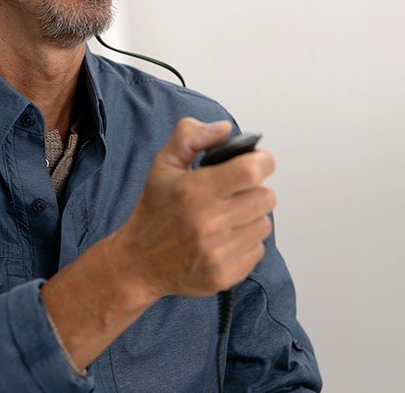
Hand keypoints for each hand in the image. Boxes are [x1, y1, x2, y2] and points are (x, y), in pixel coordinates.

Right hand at [108, 118, 275, 301]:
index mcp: (194, 191)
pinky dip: (245, 242)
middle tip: (235, 191)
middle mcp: (208, 223)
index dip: (262, 162)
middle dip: (254, 190)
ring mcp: (217, 252)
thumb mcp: (163, 164)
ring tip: (226, 216)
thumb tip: (224, 129)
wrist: (138, 262)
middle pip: (266, 197)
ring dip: (250, 217)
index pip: (252, 171)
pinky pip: (257, 250)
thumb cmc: (154, 211)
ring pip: (264, 224)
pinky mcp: (224, 275)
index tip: (257, 162)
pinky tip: (224, 238)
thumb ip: (191, 136)